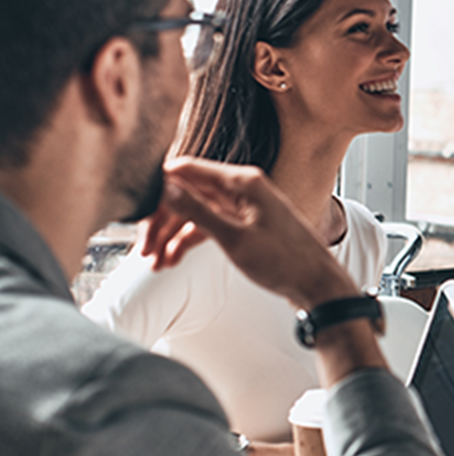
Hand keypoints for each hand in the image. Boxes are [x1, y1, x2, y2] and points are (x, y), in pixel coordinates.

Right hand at [144, 158, 356, 310]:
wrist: (317, 285)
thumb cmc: (285, 262)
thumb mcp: (234, 238)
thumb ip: (198, 211)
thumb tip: (165, 186)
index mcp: (243, 181)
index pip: (187, 169)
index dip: (158, 188)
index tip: (135, 211)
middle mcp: (243, 188)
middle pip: (187, 192)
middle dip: (161, 220)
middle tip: (143, 249)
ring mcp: (243, 206)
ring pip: (195, 212)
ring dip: (171, 235)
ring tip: (154, 263)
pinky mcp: (244, 224)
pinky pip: (207, 225)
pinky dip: (188, 241)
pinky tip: (172, 261)